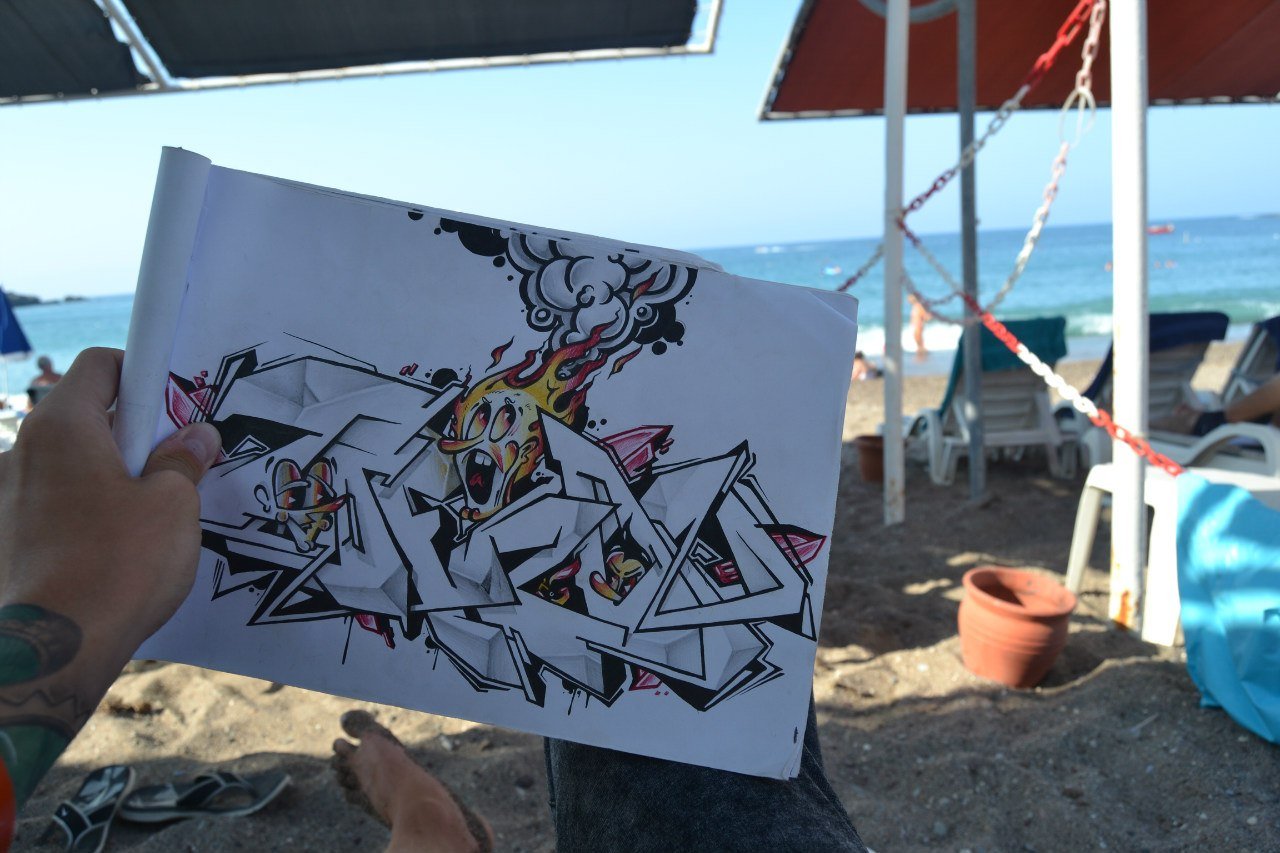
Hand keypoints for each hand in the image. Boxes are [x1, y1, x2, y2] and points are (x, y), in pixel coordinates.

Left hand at [0, 348, 220, 665]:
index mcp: (62, 427)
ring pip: (64, 466)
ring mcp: (3, 497)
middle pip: (81, 417)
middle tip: (172, 465)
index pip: (99, 366)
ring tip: (143, 518)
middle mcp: (20, 452)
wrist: (53, 649)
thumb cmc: (117, 565)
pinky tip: (110, 551)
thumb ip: (182, 461)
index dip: (142, 373)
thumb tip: (196, 436)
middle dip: (128, 434)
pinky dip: (78, 514)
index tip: (173, 404)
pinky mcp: (2, 538)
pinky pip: (47, 507)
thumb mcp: (173, 505)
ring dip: (102, 477)